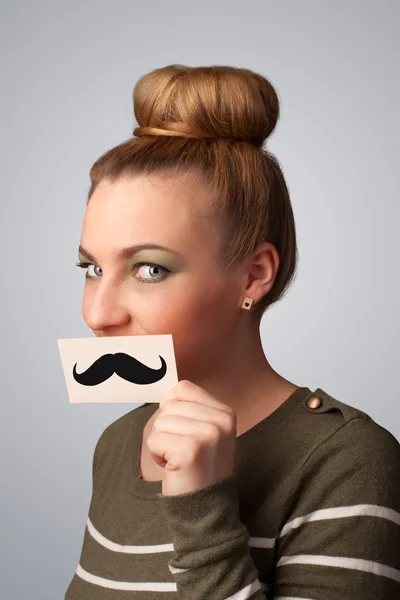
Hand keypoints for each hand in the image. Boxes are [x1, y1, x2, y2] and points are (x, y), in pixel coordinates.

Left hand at [146, 379, 236, 495]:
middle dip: (166, 429)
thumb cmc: (199, 468)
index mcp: (225, 412)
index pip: (182, 388)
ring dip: (161, 443)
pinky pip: (154, 440)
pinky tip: (174, 467)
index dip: (173, 411)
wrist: (206, 510)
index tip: (185, 434)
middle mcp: (221, 420)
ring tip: (179, 459)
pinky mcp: (191, 450)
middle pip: (169, 405)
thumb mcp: (205, 431)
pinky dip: (156, 455)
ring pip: (160, 422)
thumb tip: (166, 391)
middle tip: (183, 451)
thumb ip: (190, 408)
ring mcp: (208, 434)